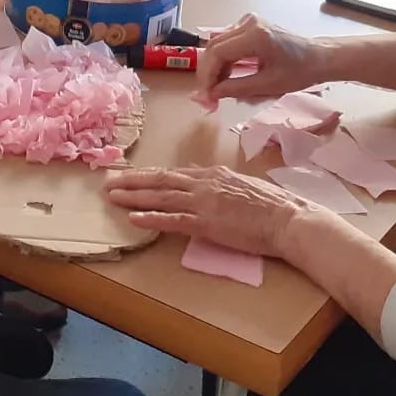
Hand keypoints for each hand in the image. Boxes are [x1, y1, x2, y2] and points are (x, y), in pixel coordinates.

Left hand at [105, 165, 323, 257]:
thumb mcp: (241, 185)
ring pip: (160, 195)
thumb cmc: (271, 205)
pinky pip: (172, 219)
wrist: (286, 218)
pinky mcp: (206, 223)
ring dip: (134, 196)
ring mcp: (203, 202)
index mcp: (213, 174)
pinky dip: (151, 217)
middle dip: (132, 180)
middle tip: (108, 181)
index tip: (131, 175)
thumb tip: (200, 177)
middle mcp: (204, 183)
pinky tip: (133, 218)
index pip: (174, 172)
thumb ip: (218, 182)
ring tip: (112, 196)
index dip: (149, 174)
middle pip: (160, 179)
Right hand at [196, 14, 324, 103]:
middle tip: (209, 97)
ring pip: (217, 45)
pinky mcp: (248, 25)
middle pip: (213, 47)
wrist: (318, 57)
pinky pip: (226, 43)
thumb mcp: (268, 85)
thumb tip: (211, 94)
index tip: (207, 97)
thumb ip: (236, 88)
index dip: (207, 76)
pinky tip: (228, 77)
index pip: (217, 53)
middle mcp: (248, 23)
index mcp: (255, 35)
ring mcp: (247, 21)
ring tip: (219, 90)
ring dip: (214, 68)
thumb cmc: (299, 71)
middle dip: (208, 74)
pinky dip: (223, 61)